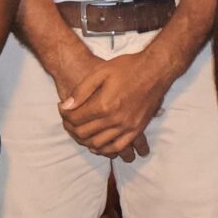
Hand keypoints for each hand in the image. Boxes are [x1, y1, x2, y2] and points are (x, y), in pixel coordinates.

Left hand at [60, 47, 178, 161]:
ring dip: (85, 140)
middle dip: (71, 128)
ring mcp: (127, 127)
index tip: (62, 108)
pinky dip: (104, 149)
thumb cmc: (127, 67)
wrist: (156, 70)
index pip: (76, 119)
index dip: (65, 115)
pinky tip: (97, 143)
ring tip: (80, 130)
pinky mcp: (137, 130)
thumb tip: (66, 106)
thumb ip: (81, 91)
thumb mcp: (100, 72)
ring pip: (98, 144)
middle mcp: (115, 119)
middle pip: (84, 133)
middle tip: (68, 120)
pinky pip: (117, 147)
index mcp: (104, 104)